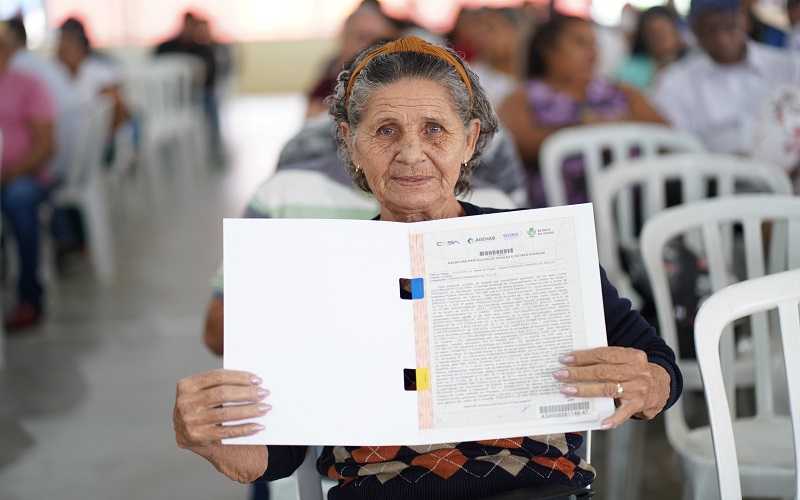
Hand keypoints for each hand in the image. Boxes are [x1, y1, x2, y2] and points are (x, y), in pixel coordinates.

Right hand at [173, 369, 269, 447]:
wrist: (185, 433)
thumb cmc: (202, 406)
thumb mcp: (202, 391)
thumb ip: (220, 385)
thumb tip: (253, 381)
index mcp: (186, 385)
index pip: (217, 376)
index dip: (239, 377)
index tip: (257, 380)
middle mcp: (185, 402)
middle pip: (222, 394)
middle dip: (246, 393)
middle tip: (265, 393)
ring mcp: (190, 421)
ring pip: (226, 413)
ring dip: (249, 411)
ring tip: (265, 408)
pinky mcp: (197, 437)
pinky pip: (226, 432)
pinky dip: (244, 429)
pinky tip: (258, 426)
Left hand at [553, 347, 670, 428]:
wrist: (663, 385)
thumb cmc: (637, 371)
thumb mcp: (628, 360)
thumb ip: (608, 360)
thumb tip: (577, 362)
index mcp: (632, 356)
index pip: (604, 354)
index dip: (583, 356)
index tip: (565, 359)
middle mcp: (637, 371)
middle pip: (603, 371)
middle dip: (579, 373)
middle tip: (560, 374)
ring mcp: (639, 389)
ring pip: (608, 389)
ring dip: (586, 390)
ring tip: (568, 390)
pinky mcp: (640, 405)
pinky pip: (624, 413)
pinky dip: (613, 418)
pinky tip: (601, 422)